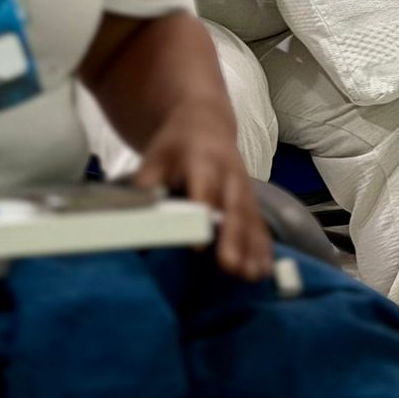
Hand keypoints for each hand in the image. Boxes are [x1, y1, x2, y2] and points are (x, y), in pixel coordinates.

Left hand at [135, 97, 272, 280]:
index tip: (198, 245)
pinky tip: (264, 269)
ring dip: (252, 247)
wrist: (205, 122)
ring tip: (251, 275)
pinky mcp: (250, 198)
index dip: (203, 212)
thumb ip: (147, 184)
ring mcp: (243, 186)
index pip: (203, 186)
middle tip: (230, 265)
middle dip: (233, 236)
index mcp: (203, 159)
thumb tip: (135, 216)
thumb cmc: (175, 146)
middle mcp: (229, 173)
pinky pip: (259, 223)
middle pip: (233, 206)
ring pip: (250, 217)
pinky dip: (262, 247)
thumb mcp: (155, 156)